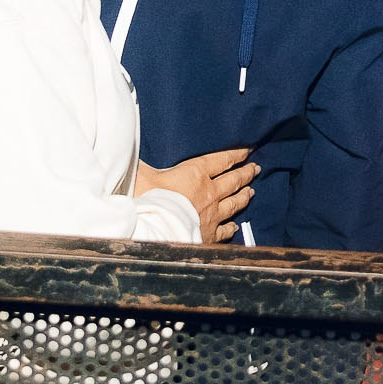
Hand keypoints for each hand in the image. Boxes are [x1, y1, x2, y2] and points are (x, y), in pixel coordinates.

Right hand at [137, 147, 256, 242]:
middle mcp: (210, 193)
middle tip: (255, 168)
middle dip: (246, 173)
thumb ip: (142, 164)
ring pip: (234, 203)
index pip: (222, 159)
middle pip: (233, 180)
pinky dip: (231, 228)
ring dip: (244, 196)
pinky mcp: (210, 234)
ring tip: (251, 191)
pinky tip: (235, 226)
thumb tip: (127, 151)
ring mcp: (212, 214)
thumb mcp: (142, 174)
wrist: (155, 231)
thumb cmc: (147, 200)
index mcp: (196, 174)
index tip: (247, 149)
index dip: (236, 153)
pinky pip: (225, 230)